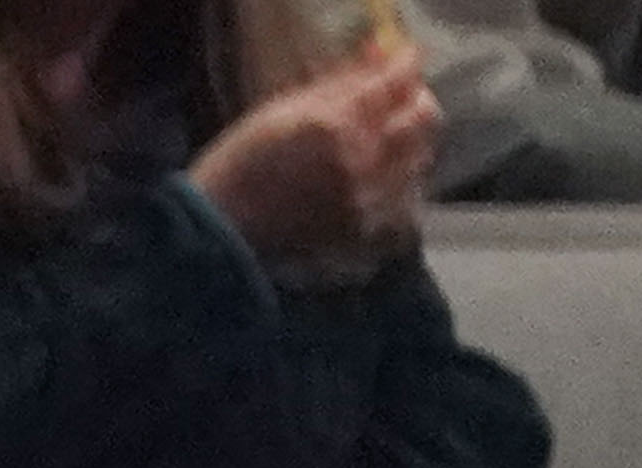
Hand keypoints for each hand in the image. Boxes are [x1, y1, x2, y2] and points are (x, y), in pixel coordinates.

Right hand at [189, 49, 438, 282]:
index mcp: (337, 123)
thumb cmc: (239, 162)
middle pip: (422, 119)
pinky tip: (381, 186)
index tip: (403, 61)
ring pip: (418, 161)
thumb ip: (337, 84)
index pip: (396, 81)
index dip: (405, 65)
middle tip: (400, 102)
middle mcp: (362, 161)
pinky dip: (401, 189)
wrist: (219, 229)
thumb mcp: (281, 107)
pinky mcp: (363, 232)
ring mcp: (366, 201)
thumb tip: (379, 60)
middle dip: (416, 102)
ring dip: (410, 145)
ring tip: (389, 144)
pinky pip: (404, 205)